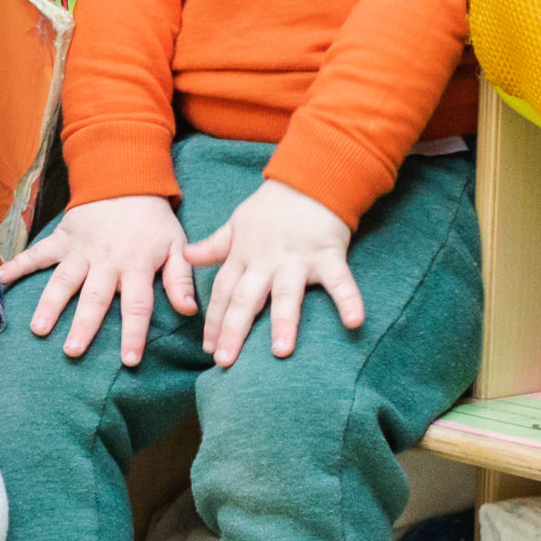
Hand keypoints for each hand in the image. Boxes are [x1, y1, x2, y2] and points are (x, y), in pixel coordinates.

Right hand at [0, 194, 193, 364]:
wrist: (126, 179)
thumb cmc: (153, 220)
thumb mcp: (176, 245)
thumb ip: (181, 279)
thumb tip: (190, 311)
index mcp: (136, 265)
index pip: (137, 305)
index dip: (134, 333)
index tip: (128, 360)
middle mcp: (106, 261)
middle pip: (95, 297)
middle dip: (84, 325)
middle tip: (73, 351)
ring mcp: (80, 250)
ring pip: (63, 280)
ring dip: (50, 304)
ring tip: (38, 329)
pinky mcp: (62, 238)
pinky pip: (37, 254)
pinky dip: (16, 266)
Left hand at [185, 177, 361, 367]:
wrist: (310, 178)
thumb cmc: (272, 206)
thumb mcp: (237, 223)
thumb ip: (215, 245)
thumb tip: (187, 256)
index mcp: (244, 255)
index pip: (224, 292)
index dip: (215, 320)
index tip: (208, 349)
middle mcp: (266, 261)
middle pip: (246, 299)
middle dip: (234, 330)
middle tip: (226, 362)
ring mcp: (297, 259)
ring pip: (287, 294)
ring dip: (283, 322)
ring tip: (279, 352)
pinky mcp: (328, 253)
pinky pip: (339, 280)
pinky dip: (348, 299)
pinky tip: (353, 322)